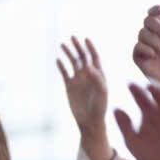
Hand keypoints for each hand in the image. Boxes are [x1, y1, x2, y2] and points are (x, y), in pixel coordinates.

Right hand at [57, 36, 110, 159]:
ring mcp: (78, 80)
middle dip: (78, 47)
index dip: (91, 47)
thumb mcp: (101, 93)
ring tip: (62, 45)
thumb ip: (97, 78)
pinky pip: (64, 73)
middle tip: (72, 37)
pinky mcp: (69, 86)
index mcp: (98, 74)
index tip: (86, 39)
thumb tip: (88, 66)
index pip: (94, 57)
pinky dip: (61, 66)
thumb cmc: (100, 107)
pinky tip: (58, 59)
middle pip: (83, 57)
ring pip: (72, 63)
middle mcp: (88, 75)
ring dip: (68, 53)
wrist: (90, 122)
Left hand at [114, 75, 159, 159]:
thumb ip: (125, 127)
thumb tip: (116, 109)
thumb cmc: (153, 159)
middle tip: (149, 85)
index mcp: (149, 113)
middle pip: (159, 92)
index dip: (136, 90)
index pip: (141, 96)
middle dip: (155, 86)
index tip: (130, 85)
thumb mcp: (135, 144)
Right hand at [132, 5, 159, 83]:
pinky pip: (138, 47)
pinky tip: (154, 56)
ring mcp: (142, 46)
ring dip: (155, 41)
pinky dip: (147, 49)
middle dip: (159, 27)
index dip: (155, 9)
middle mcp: (150, 36)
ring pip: (142, 33)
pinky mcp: (137, 57)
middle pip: (147, 20)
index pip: (153, 14)